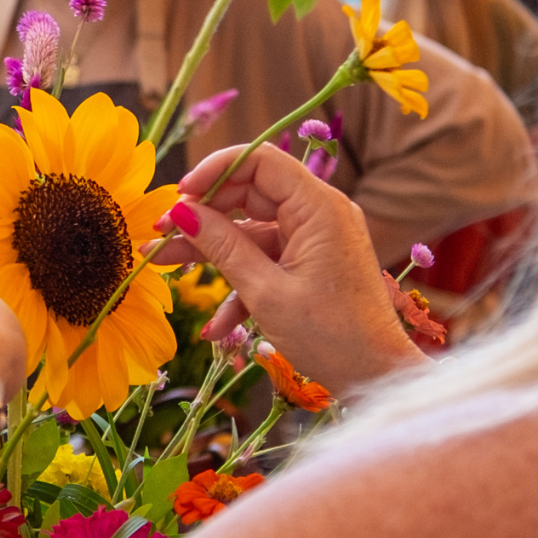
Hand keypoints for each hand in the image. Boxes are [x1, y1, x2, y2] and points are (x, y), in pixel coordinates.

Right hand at [148, 143, 424, 394]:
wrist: (376, 377)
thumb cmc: (330, 336)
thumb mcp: (265, 291)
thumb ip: (222, 246)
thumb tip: (181, 212)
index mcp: (318, 207)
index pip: (259, 160)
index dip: (214, 170)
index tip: (178, 196)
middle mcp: (320, 212)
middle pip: (250, 193)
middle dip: (204, 215)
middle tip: (161, 234)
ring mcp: (317, 237)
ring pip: (252, 229)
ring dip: (213, 251)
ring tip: (166, 266)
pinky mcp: (312, 261)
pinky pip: (268, 258)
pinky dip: (241, 282)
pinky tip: (216, 325)